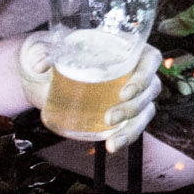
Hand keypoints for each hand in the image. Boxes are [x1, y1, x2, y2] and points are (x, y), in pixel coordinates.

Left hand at [17, 32, 162, 152]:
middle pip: (151, 89)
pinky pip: (134, 125)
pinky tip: (112, 146)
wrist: (56, 73)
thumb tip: (41, 64)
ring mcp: (135, 93)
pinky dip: (126, 137)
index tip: (125, 92)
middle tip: (109, 117)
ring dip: (133, 127)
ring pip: (146, 110)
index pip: (151, 59)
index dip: (144, 76)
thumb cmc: (65, 53)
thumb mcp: (55, 47)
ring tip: (112, 141)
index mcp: (130, 49)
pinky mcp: (126, 112)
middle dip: (133, 107)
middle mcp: (137, 71)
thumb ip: (45, 52)